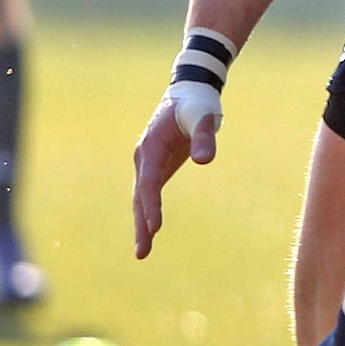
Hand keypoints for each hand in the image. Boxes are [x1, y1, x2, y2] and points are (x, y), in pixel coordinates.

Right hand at [131, 91, 219, 258]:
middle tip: (143, 253)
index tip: (156, 227)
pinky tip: (151, 230)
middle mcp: (144, 157)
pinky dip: (149, 213)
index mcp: (151, 146)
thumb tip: (204, 161)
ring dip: (142, 224)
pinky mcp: (158, 166)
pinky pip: (150, 194)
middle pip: (140, 196)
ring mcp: (149, 163)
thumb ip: (204, 137)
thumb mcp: (204, 117)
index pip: (149, 182)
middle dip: (141, 224)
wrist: (190, 92)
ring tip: (143, 253)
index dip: (152, 205)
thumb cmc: (197, 104)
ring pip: (142, 198)